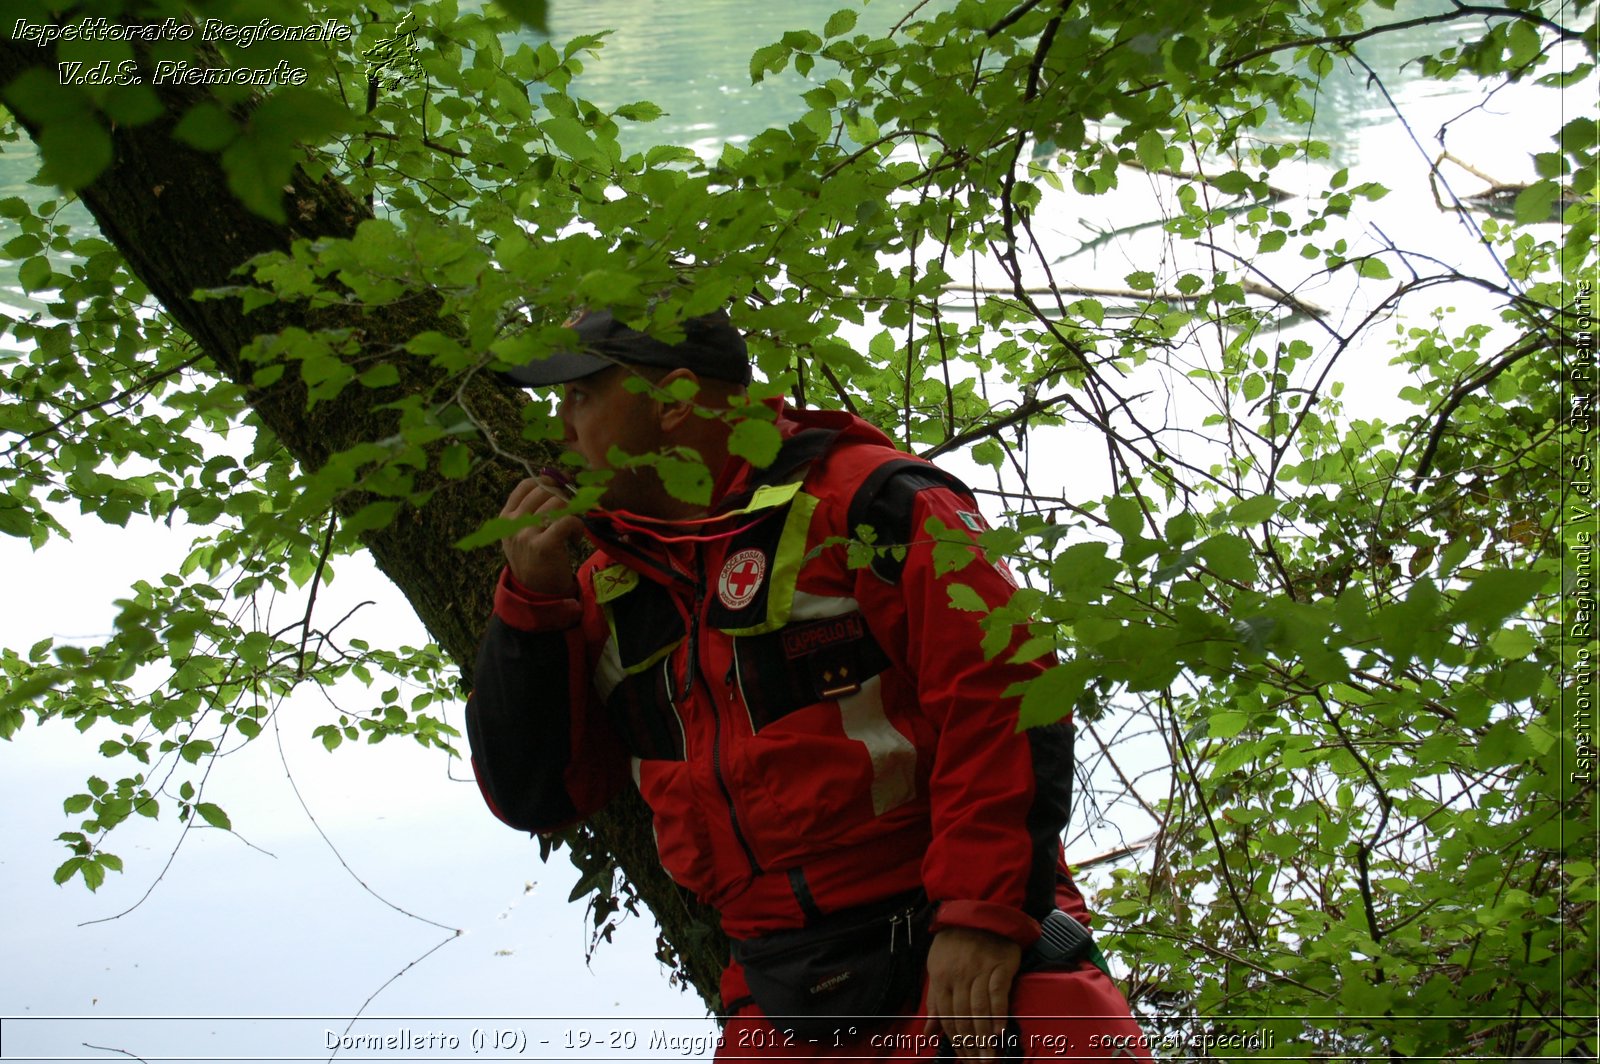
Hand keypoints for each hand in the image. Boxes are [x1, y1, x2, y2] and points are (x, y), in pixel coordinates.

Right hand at [499, 476, 584, 595]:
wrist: (535, 592)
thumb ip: (533, 510)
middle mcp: (513, 523)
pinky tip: (575, 538)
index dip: (549, 481)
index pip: (527, 485)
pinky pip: (567, 520)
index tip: (563, 487)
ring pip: (558, 502)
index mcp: (506, 516)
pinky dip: (577, 526)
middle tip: (571, 513)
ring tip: (571, 529)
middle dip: (564, 498)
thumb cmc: (535, 559)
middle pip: (545, 491)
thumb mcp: (522, 533)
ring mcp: (526, 534)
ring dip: (572, 512)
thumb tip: (558, 480)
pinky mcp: (543, 545)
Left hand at [921, 927, 1021, 1061]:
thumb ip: (933, 1001)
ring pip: (980, 1010)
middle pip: (964, 1018)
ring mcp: (979, 971)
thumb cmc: (954, 942)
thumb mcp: (936, 967)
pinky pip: (998, 994)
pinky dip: (998, 1015)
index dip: (956, 1042)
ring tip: (990, 1058)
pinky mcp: (999, 966)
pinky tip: (1000, 1033)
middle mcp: (958, 976)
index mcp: (940, 978)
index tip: (965, 1059)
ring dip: (985, 1038)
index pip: (947, 1017)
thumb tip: (928, 1033)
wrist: (978, 910)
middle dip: (972, 1046)